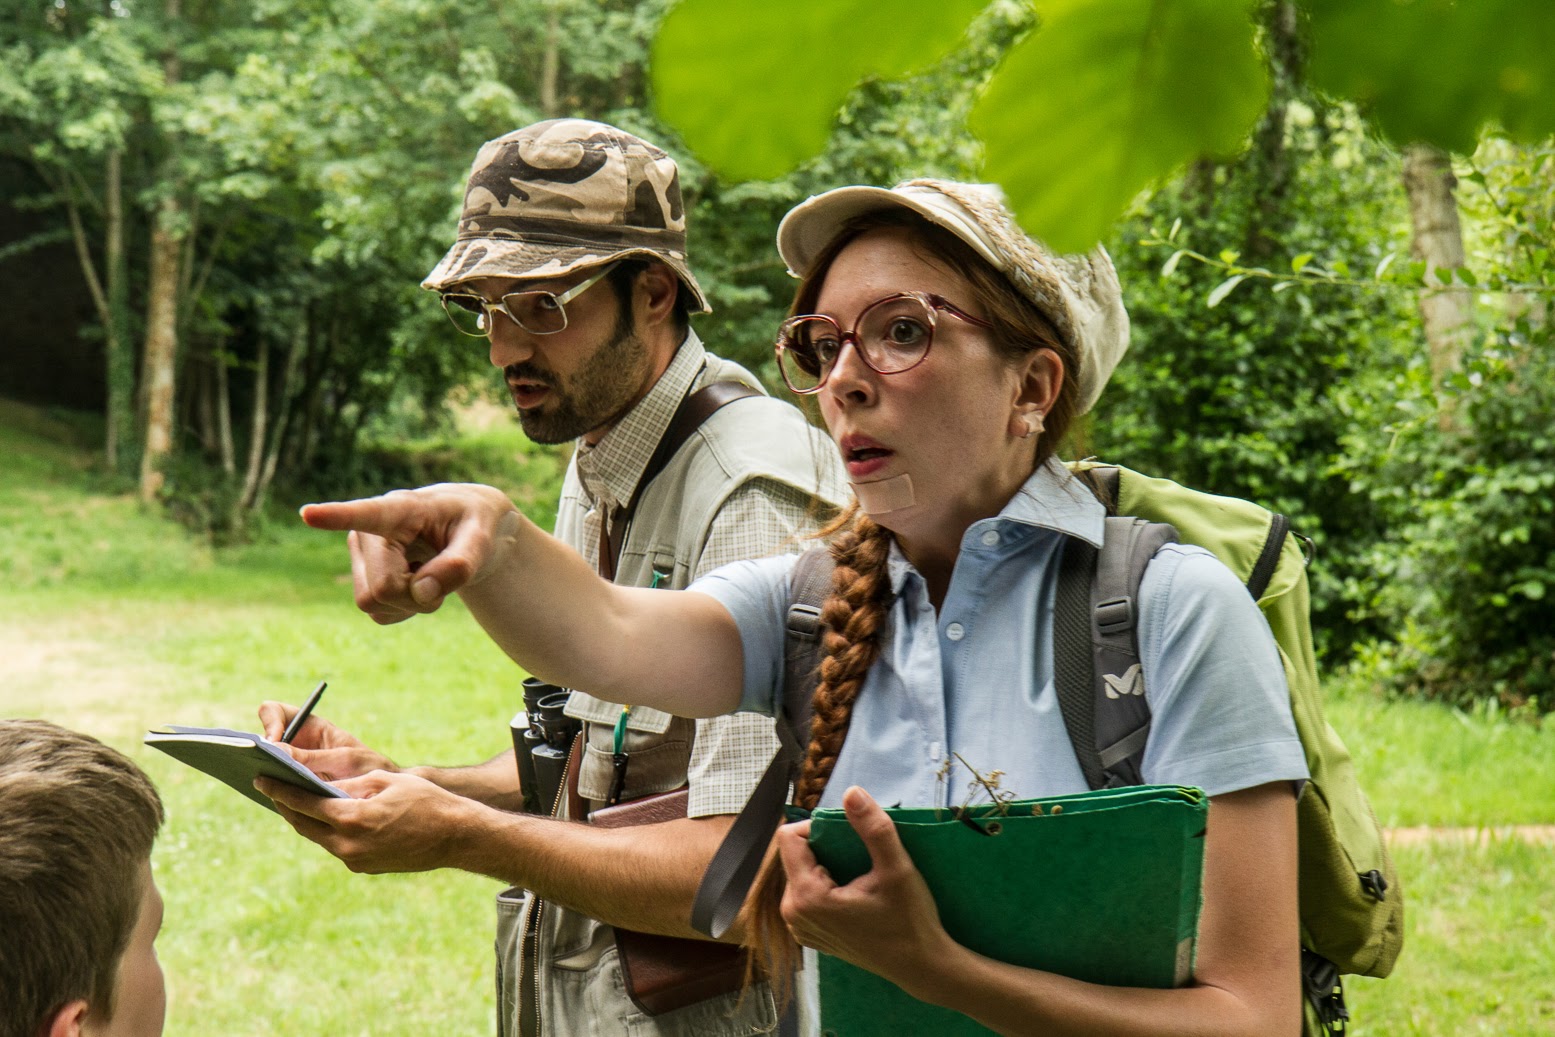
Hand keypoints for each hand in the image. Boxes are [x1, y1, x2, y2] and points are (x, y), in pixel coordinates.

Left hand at [254, 770, 475, 873]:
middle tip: (272, 788)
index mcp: (352, 819)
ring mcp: (355, 859)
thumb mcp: (385, 781)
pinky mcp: (363, 866)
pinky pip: (336, 846)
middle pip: (303, 825)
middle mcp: (348, 845)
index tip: (261, 779)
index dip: (279, 790)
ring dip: (305, 820)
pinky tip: (325, 818)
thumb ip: (347, 784)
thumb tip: (317, 783)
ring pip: (318, 837)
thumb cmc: (425, 800)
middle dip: (286, 806)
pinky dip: (326, 830)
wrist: (455, 836)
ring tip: (294, 801)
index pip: (303, 803)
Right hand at [257, 701, 398, 780]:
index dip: (269, 722)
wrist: (382, 794)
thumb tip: (273, 749)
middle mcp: (295, 745)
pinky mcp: (293, 790)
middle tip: (258, 768)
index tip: (273, 743)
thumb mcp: (344, 759)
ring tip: (262, 785)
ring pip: (265, 767)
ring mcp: (291, 768)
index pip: (273, 712)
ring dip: (261, 775)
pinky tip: (277, 802)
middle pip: (262, 742)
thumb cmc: (367, 768)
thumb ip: (311, 756)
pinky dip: (273, 794)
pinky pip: (274, 789)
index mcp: (307, 726)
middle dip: (256, 752)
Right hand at [300, 484, 520, 624]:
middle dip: (416, 598)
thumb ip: (460, 565)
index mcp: (401, 508)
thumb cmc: (474, 525)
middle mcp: (369, 530)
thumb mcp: (482, 539)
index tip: (308, 514)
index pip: (366, 513)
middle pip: (381, 588)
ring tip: (429, 576)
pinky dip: (403, 609)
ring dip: (409, 604)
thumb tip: (421, 593)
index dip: (336, 516)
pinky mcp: (360, 576)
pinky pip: (376, 613)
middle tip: (442, 579)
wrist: (465, 529)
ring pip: (372, 603)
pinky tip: (415, 583)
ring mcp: (359, 554)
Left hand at [777, 786, 951, 997]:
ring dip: (825, 864)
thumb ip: (873, 829)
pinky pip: (806, 892)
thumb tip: (851, 792)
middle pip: (794, 854)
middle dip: (823, 846)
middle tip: (860, 857)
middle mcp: (793, 913)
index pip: (789, 837)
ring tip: (859, 875)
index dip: (818, 826)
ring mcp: (799, 926)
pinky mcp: (809, 933)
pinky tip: (854, 893)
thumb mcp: (897, 869)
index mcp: (806, 896)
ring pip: (800, 872)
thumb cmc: (909, 920)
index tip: (850, 836)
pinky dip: (826, 884)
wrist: (919, 966)